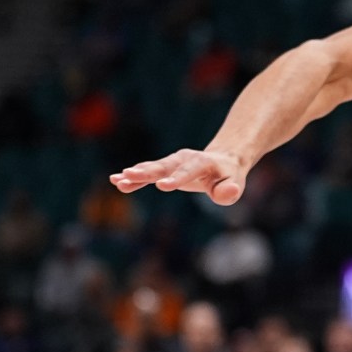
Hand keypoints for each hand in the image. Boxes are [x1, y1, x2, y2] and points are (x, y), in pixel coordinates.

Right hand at [111, 148, 250, 204]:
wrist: (222, 161)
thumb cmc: (229, 177)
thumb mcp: (235, 184)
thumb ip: (230, 190)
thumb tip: (228, 193)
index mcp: (203, 162)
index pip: (189, 171)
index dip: (176, 178)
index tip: (161, 186)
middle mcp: (185, 159)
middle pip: (164, 166)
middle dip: (147, 171)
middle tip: (129, 175)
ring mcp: (172, 162)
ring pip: (152, 168)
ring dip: (135, 174)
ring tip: (116, 179)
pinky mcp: (164, 168)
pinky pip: (147, 172)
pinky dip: (133, 177)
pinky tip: (117, 181)